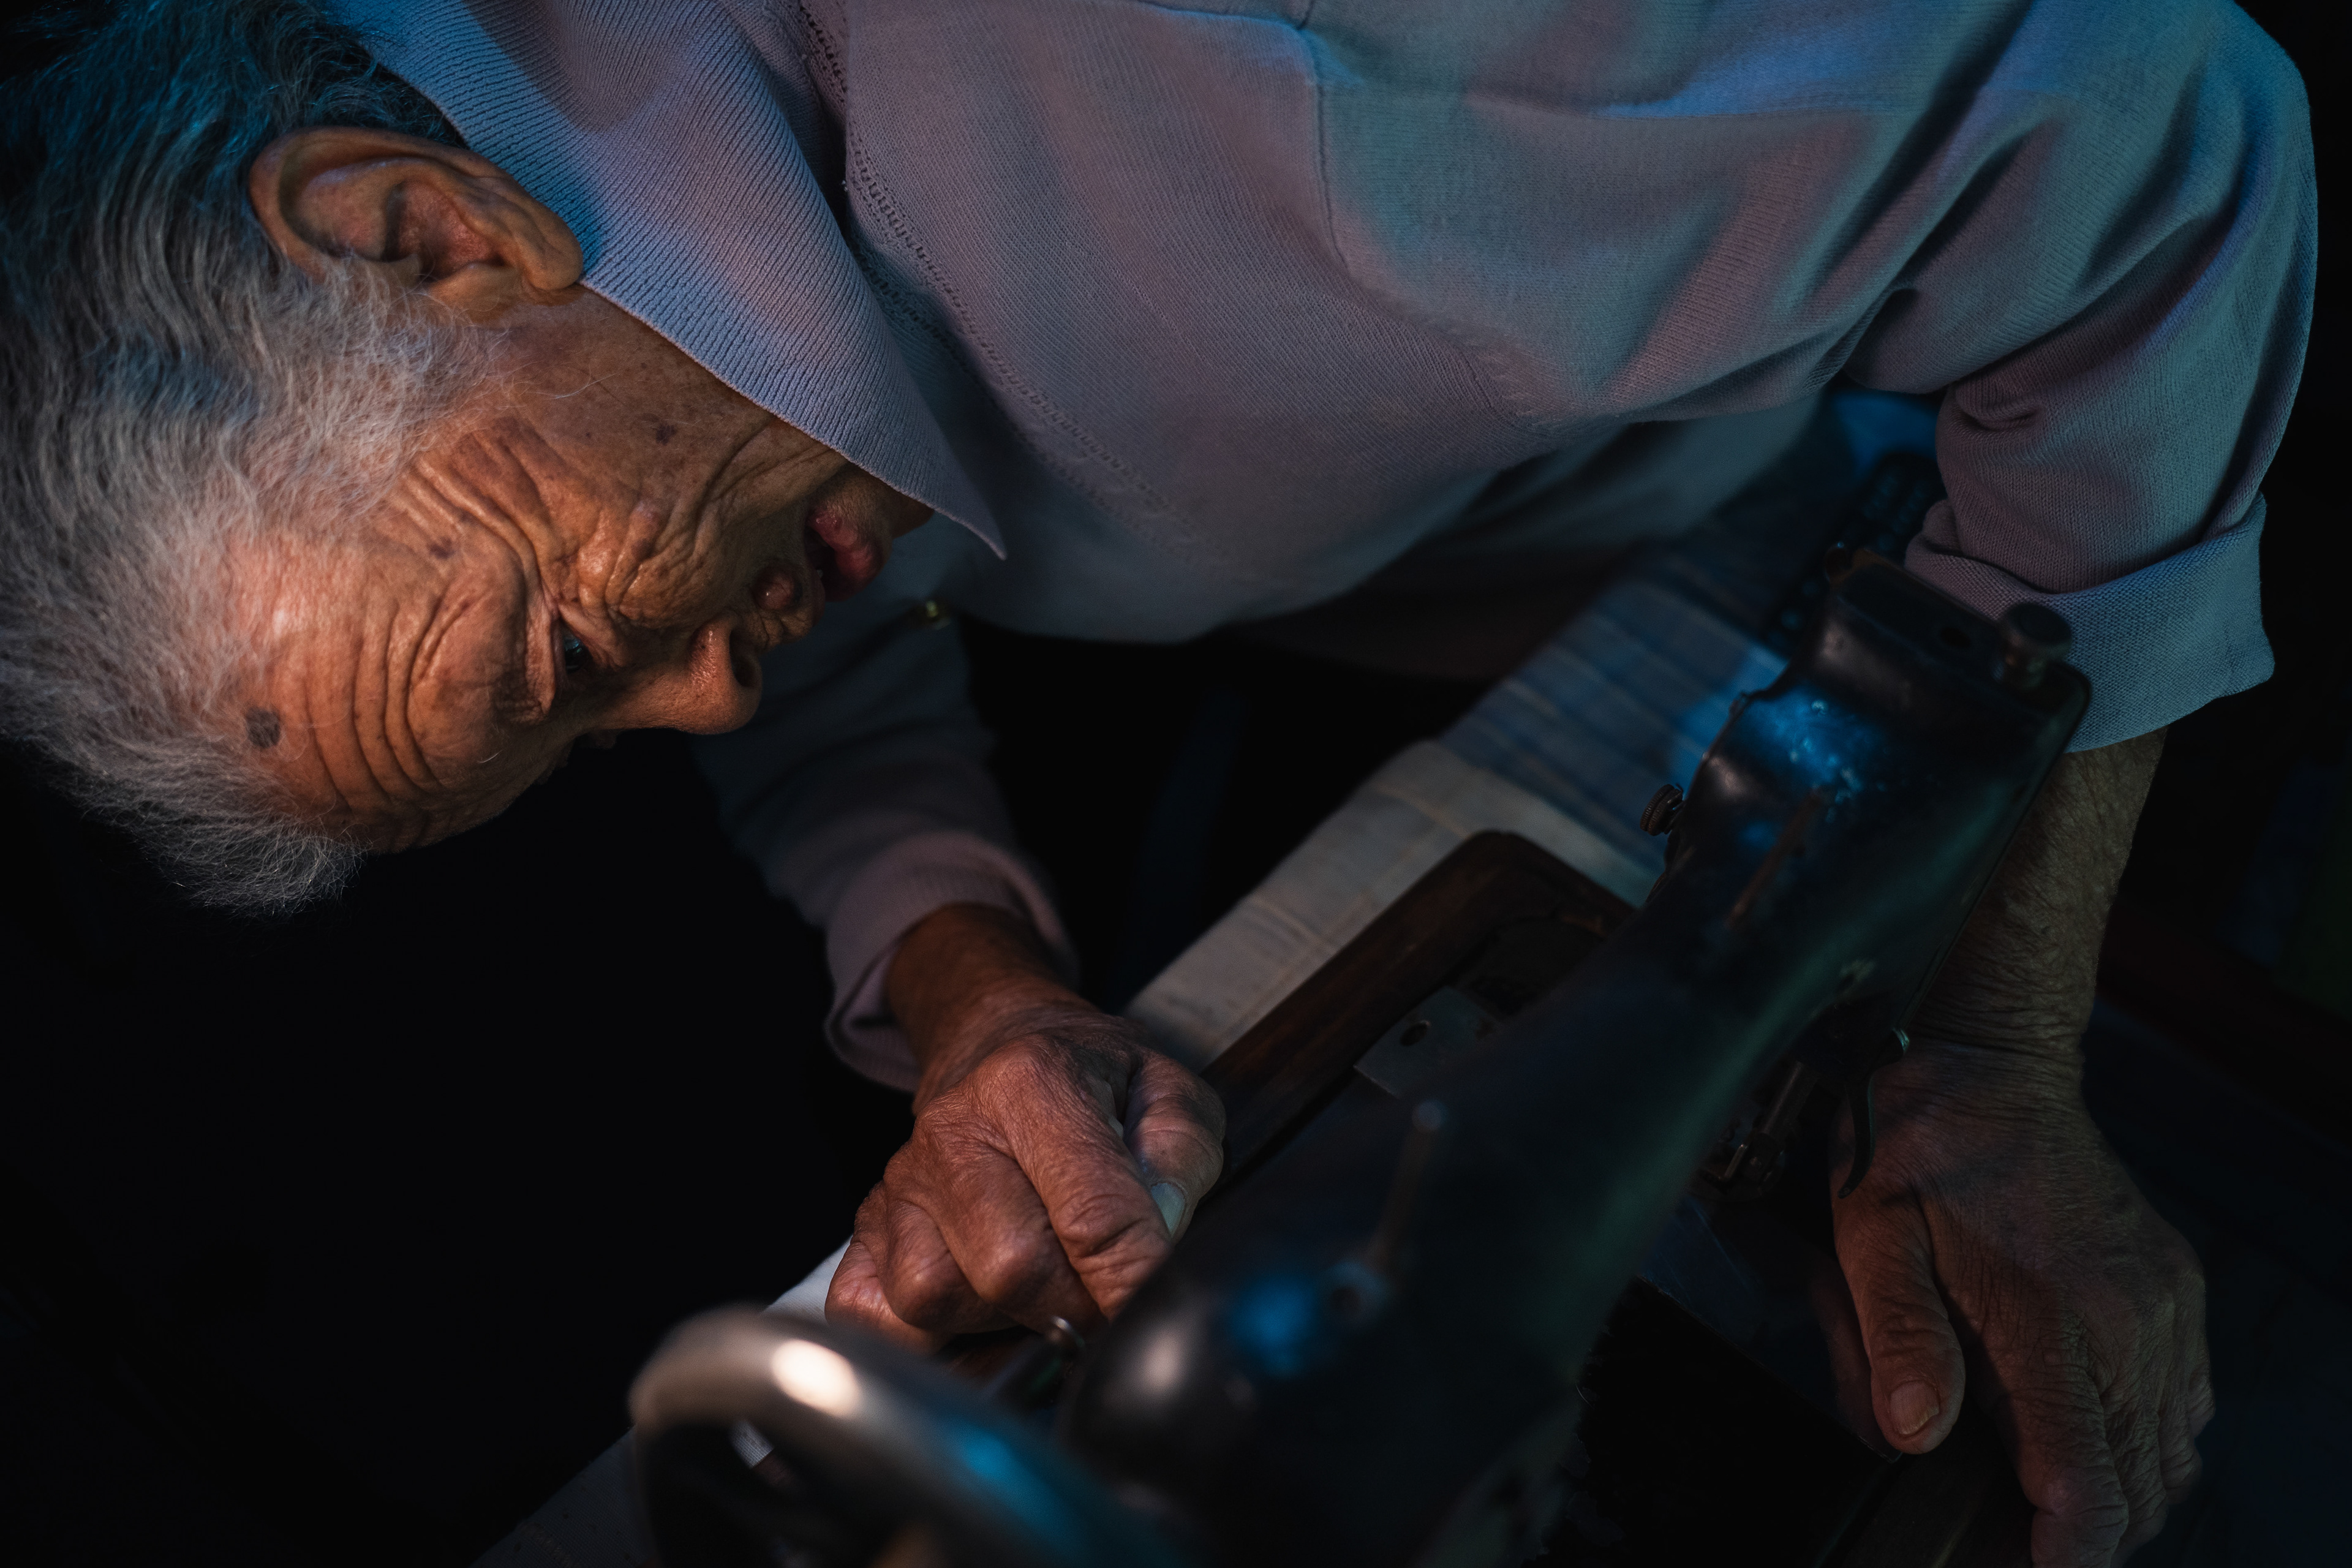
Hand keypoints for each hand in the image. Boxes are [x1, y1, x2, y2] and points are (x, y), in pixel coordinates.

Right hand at [826, 904, 1224, 1347]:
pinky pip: (879, 1314)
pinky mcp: (866, 1227)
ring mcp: (900, 1182)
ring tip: (1039, 1278)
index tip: (1155, 1314)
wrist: (999, 1046)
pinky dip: (929, 1330)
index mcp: (1032, 1082)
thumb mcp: (1168, 1095)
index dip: (1132, 1284)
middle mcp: (953, 1130)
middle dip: (1075, 1306)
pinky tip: (975, 1295)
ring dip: (1002, 1317)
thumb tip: (1151, 1250)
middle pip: (1012, 1272)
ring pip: (939, 1300)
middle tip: (1101, 1289)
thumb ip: (1178, 1166)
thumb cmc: (1090, 1081)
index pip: (1091, 1218)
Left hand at [1831, 1037, 2212, 1565]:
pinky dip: (2148, 1437)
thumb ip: (1894, 1340)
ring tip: (2048, 1493)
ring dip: (2120, 1489)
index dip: (2066, 1551)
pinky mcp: (2173, 1285)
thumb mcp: (1870, 1237)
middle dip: (2087, 1531)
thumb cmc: (1917, 1149)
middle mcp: (2128, 1320)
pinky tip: (2087, 1428)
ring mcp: (2161, 1304)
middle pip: (2140, 1487)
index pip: (2087, 1485)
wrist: (1986, 1064)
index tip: (2032, 1567)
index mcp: (2050, 1320)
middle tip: (2020, 1536)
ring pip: (2172, 1453)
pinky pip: (2186, 1400)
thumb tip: (1915, 1433)